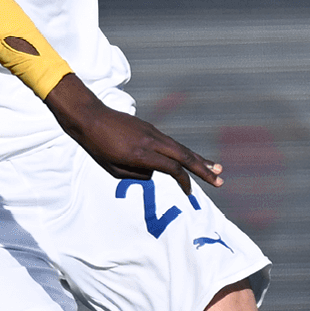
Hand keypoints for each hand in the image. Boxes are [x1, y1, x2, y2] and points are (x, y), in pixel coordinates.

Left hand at [44, 74, 220, 195]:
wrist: (89, 116)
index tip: (189, 194)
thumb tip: (155, 173)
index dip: (184, 182)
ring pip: (180, 147)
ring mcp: (152, 132)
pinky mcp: (150, 128)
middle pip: (184, 156)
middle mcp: (151, 141)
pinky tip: (192, 158)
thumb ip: (137, 174)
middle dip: (203, 169)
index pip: (171, 168)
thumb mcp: (113, 169)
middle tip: (220, 181)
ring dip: (199, 159)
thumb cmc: (96, 146)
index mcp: (141, 154)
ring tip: (217, 168)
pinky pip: (170, 142)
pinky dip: (183, 152)